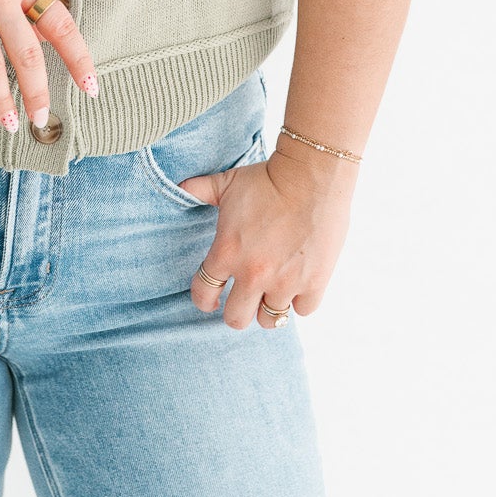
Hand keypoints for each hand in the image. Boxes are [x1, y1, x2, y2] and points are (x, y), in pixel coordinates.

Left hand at [181, 144, 354, 325]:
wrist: (311, 176)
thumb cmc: (267, 178)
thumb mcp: (227, 182)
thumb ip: (200, 189)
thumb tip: (181, 186)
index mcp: (227, 253)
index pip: (203, 293)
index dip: (204, 299)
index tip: (211, 299)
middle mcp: (253, 273)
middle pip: (236, 319)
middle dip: (236, 312)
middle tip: (243, 300)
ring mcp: (285, 281)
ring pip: (270, 320)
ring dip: (268, 310)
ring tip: (271, 296)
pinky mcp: (314, 281)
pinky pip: (303, 310)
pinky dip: (301, 301)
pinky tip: (298, 285)